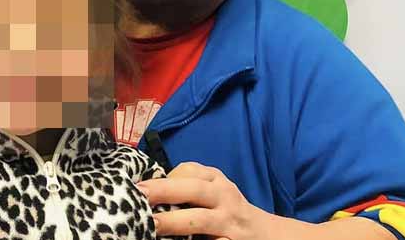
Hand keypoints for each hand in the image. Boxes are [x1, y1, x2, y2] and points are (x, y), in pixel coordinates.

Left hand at [136, 161, 270, 239]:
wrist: (265, 234)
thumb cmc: (226, 208)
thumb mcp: (214, 189)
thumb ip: (189, 185)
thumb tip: (149, 189)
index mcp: (216, 180)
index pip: (189, 170)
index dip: (163, 178)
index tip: (140, 186)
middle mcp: (223, 197)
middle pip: (193, 190)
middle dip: (164, 191)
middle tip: (138, 195)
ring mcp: (229, 223)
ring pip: (201, 219)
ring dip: (174, 222)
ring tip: (152, 225)